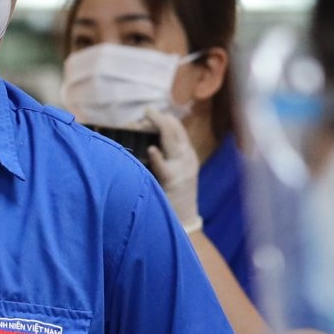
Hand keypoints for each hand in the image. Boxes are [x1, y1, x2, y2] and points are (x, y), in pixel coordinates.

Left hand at [143, 110, 201, 232]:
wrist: (186, 223)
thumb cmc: (174, 198)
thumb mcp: (175, 172)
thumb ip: (165, 157)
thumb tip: (146, 142)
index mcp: (187, 155)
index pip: (178, 129)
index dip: (164, 119)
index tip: (150, 113)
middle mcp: (187, 158)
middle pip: (175, 131)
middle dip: (160, 119)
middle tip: (147, 110)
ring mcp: (182, 169)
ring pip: (172, 141)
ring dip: (159, 127)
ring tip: (147, 117)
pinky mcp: (173, 183)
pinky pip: (165, 167)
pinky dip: (158, 158)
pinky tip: (151, 150)